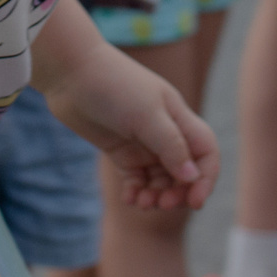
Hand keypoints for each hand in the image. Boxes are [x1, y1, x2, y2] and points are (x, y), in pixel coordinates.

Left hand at [40, 43, 218, 212]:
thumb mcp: (147, 115)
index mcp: (178, 119)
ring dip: (156, 195)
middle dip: (178, 192)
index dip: (206, 179)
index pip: (205, 153)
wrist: (71, 73)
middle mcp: (164, 132)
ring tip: (141, 202)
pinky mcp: (120, 150)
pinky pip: (136, 179)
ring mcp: (142, 142)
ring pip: (160, 179)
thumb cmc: (114, 85)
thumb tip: (192, 177)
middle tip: (162, 204)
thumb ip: (171, 146)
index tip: (195, 202)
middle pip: (183, 172)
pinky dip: (136, 192)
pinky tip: (129, 198)